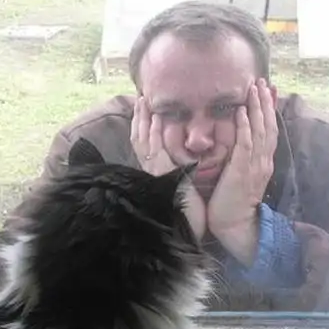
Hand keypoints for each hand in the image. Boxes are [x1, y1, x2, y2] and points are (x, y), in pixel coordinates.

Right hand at [130, 96, 205, 239]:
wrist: (189, 230)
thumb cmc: (188, 212)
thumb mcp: (181, 186)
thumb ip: (177, 173)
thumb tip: (183, 161)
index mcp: (156, 173)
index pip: (146, 146)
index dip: (144, 128)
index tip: (145, 111)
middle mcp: (151, 171)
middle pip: (140, 140)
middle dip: (139, 119)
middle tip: (140, 99)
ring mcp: (154, 173)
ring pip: (144, 141)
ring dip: (143, 121)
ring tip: (144, 102)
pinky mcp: (161, 175)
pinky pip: (156, 149)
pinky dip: (154, 133)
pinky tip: (156, 119)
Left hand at [207, 78, 277, 264]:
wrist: (236, 225)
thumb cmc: (234, 203)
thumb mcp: (241, 177)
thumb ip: (243, 160)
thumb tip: (239, 145)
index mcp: (263, 162)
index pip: (269, 131)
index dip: (269, 111)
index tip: (268, 92)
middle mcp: (263, 161)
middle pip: (268, 126)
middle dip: (265, 103)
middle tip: (263, 82)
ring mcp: (255, 165)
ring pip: (259, 131)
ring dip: (257, 108)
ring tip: (254, 88)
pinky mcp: (242, 171)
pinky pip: (245, 145)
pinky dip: (244, 127)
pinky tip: (242, 112)